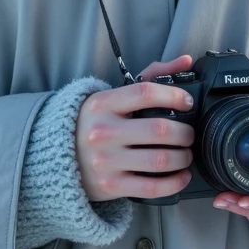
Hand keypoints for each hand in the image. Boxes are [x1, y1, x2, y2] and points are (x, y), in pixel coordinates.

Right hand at [75, 54, 195, 202]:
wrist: (58, 155)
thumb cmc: (96, 122)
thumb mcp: (114, 96)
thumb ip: (151, 76)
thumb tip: (186, 61)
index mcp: (103, 104)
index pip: (146, 93)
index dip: (174, 96)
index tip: (187, 103)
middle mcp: (102, 131)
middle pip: (159, 130)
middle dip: (185, 133)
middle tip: (190, 134)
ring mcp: (106, 161)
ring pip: (160, 160)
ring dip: (183, 158)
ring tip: (186, 154)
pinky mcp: (111, 186)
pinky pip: (153, 187)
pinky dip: (175, 183)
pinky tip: (182, 176)